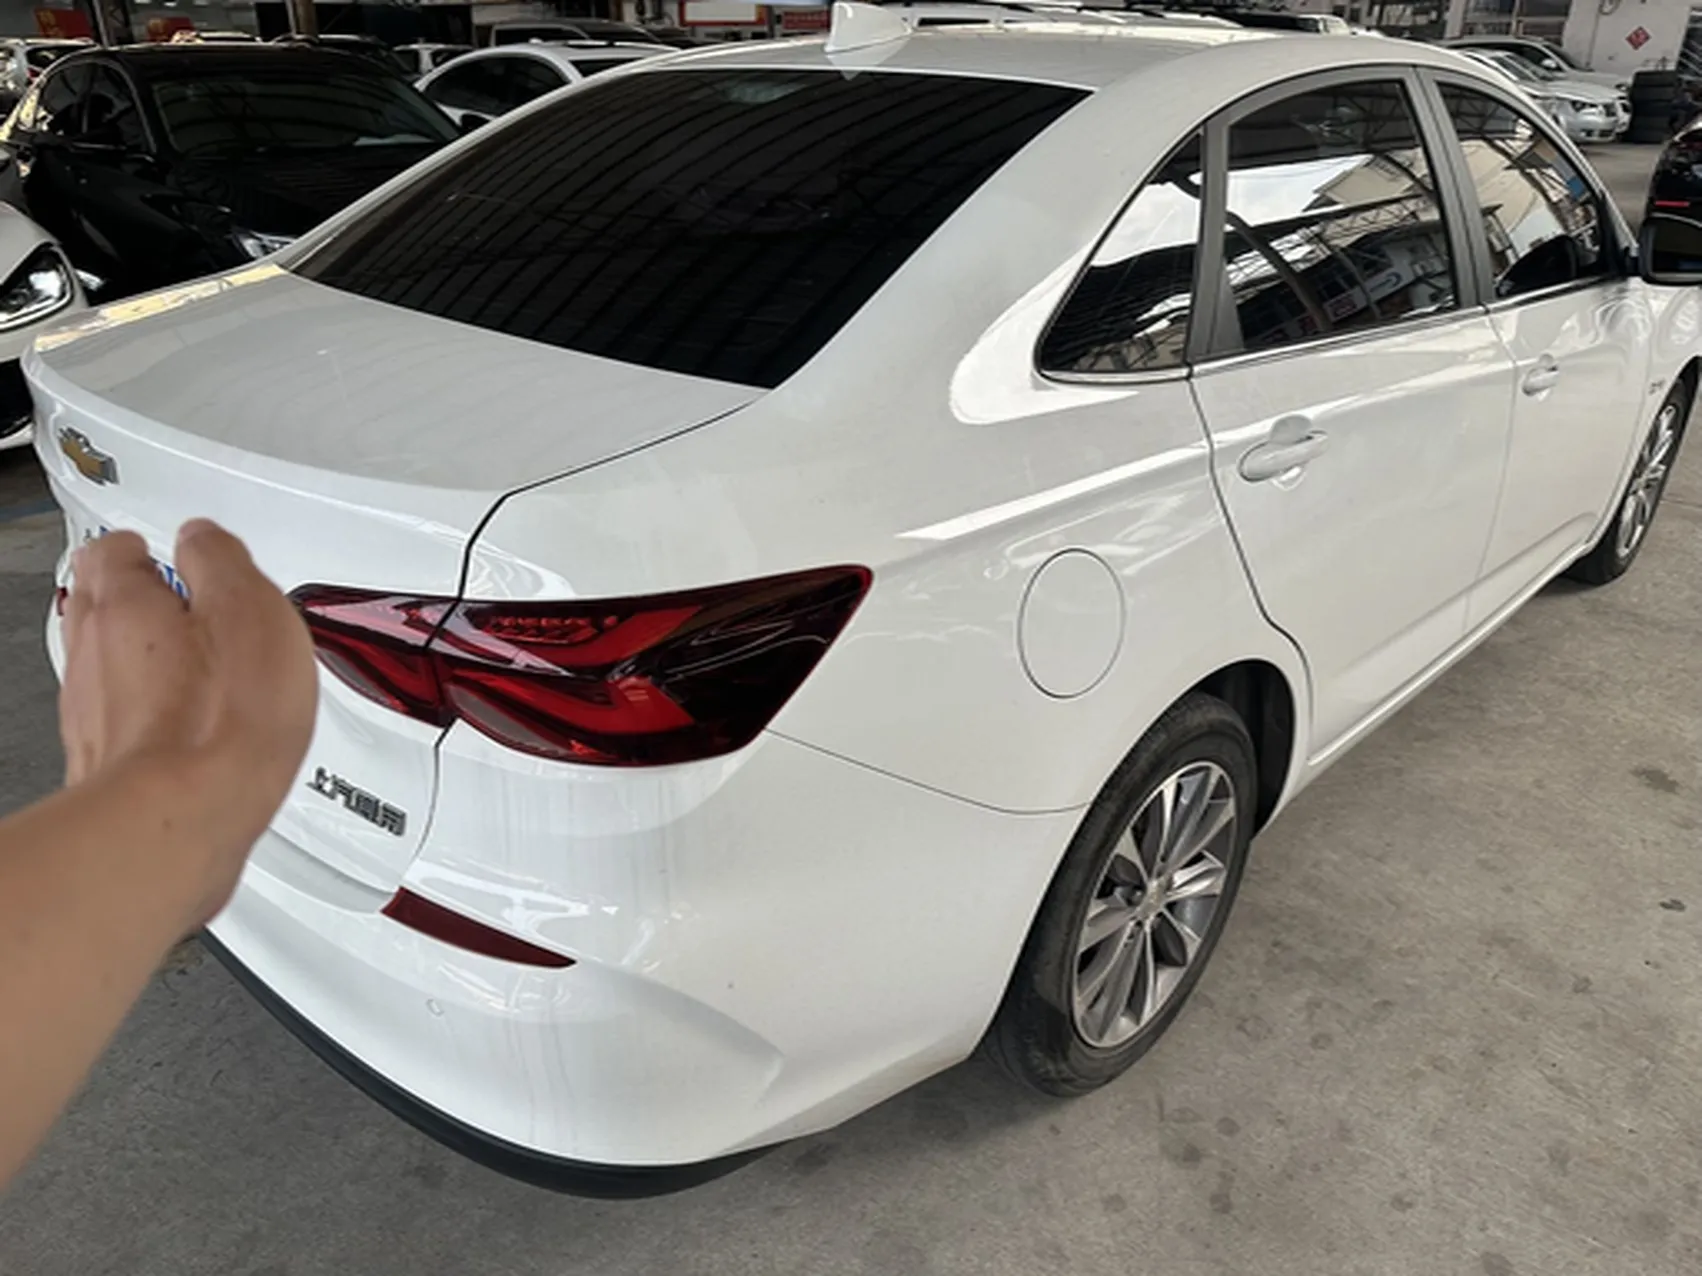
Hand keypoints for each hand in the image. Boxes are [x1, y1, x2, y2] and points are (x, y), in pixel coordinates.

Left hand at [58, 520, 316, 924]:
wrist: (182, 818)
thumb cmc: (220, 717)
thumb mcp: (249, 606)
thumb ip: (221, 561)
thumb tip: (204, 542)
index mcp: (125, 604)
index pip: (113, 550)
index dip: (148, 549)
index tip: (181, 558)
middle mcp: (92, 655)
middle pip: (98, 607)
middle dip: (135, 601)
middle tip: (185, 607)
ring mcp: (91, 713)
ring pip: (106, 667)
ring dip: (142, 661)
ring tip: (196, 670)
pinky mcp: (106, 765)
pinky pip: (120, 722)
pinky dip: (148, 715)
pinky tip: (189, 730)